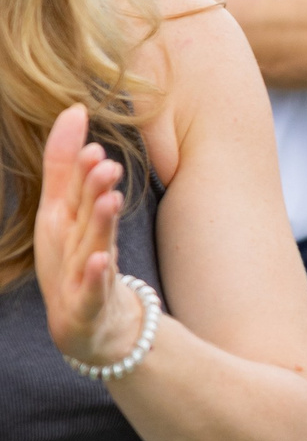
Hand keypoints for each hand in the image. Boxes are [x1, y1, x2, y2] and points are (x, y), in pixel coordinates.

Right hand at [31, 104, 143, 367]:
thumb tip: (75, 111)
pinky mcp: (88, 307)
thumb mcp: (73, 213)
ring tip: (110, 197)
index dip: (73, 155)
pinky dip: (97, 276)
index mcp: (62, 222)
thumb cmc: (79, 262)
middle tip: (103, 157)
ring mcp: (75, 277)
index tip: (82, 119)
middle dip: (88, 185)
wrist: (91, 328)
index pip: (66, 184)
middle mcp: (66, 246)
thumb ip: (71, 166)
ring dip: (98, 223)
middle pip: (78, 213)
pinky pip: (94, 290)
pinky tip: (104, 260)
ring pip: (89, 246)